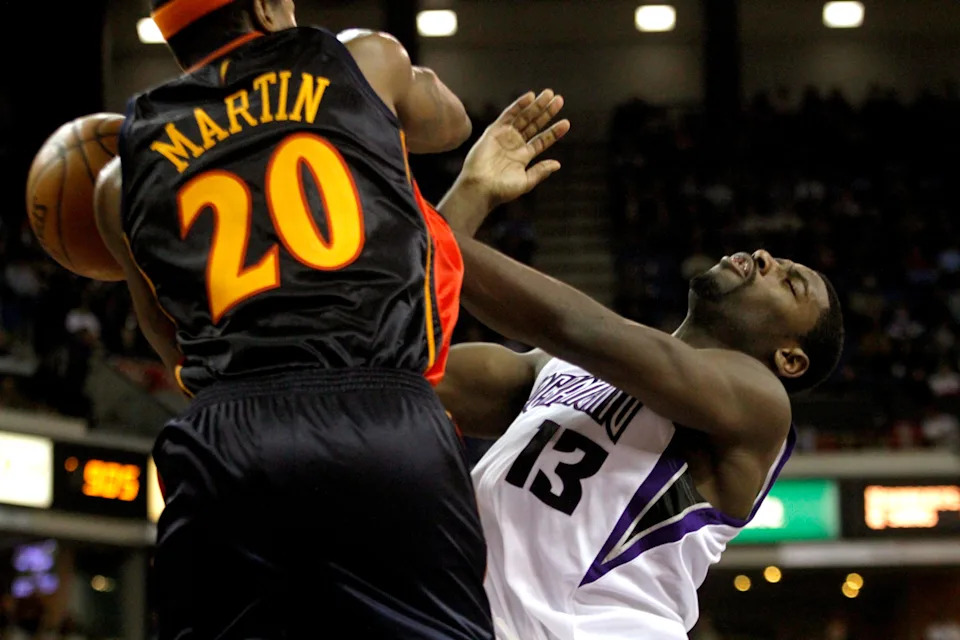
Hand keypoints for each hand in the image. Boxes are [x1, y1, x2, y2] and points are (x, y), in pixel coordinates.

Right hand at [458, 90, 570, 209]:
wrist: (481, 188)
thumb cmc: (501, 190)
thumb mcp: (526, 182)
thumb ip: (540, 171)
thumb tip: (557, 164)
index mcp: (524, 156)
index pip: (542, 140)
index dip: (554, 132)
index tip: (566, 123)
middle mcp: (515, 144)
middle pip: (535, 124)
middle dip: (547, 112)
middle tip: (559, 99)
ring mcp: (505, 136)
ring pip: (524, 117)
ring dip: (536, 105)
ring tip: (550, 94)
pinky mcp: (494, 131)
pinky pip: (509, 115)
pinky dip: (519, 105)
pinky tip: (531, 96)